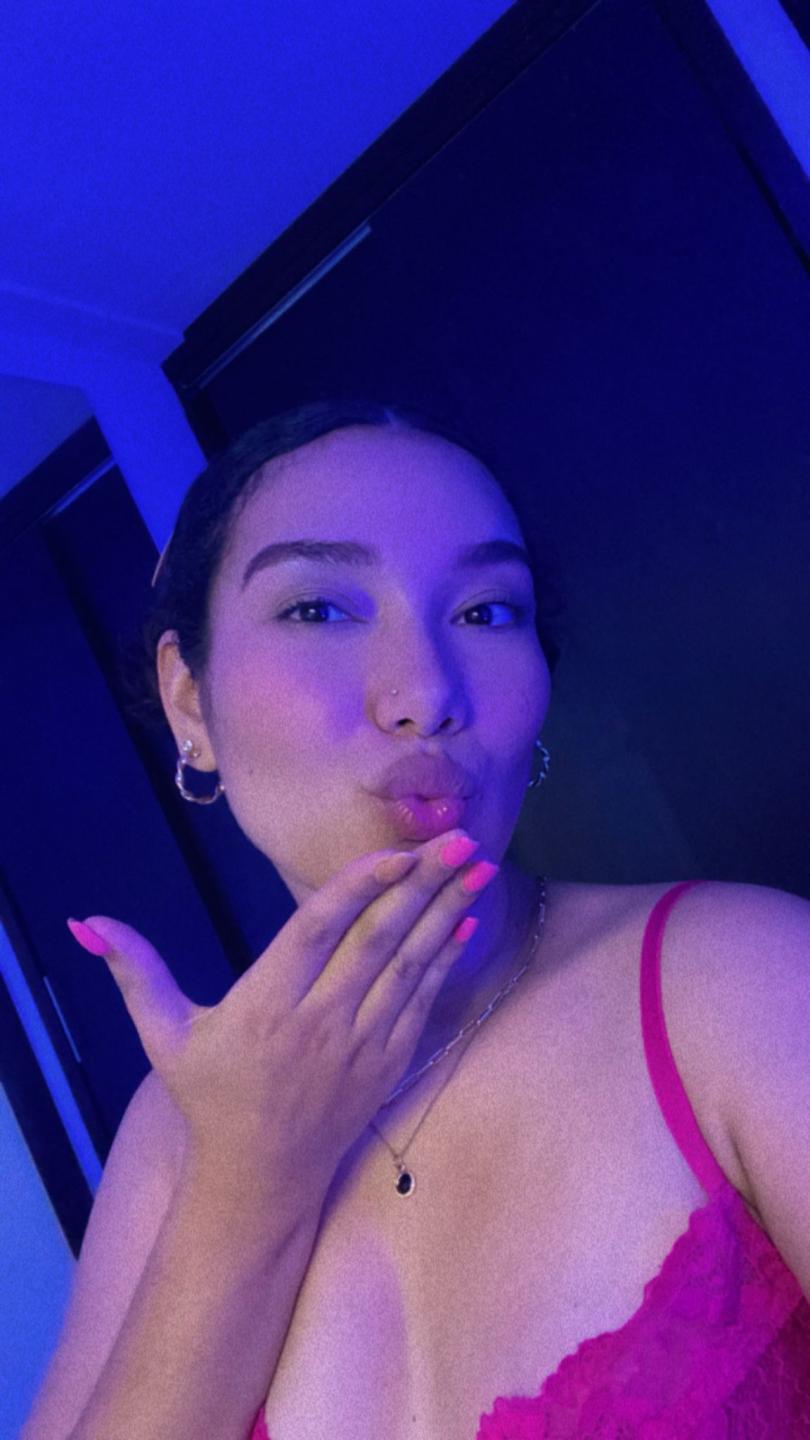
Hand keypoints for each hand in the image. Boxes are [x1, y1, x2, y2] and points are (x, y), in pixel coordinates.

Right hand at [67, 832, 497, 1204]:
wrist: (260, 1178)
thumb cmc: (211, 1097)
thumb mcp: (164, 1035)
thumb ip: (136, 972)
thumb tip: (87, 922)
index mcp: (265, 1006)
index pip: (317, 932)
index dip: (358, 888)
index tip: (397, 852)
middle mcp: (319, 1021)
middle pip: (378, 940)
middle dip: (423, 885)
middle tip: (459, 837)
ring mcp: (360, 1044)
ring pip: (410, 966)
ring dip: (447, 912)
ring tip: (478, 865)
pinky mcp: (387, 1063)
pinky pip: (423, 1003)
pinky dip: (448, 961)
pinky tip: (468, 923)